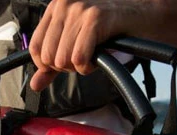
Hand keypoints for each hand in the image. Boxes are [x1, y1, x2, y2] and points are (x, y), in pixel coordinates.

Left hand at [29, 0, 143, 90]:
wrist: (142, 18)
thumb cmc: (108, 32)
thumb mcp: (73, 47)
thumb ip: (51, 66)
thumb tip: (35, 85)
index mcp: (55, 9)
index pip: (34, 49)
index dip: (49, 65)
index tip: (65, 62)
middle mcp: (64, 5)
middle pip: (49, 58)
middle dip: (67, 67)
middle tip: (84, 57)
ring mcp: (79, 10)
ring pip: (63, 60)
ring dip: (80, 67)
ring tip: (93, 54)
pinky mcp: (96, 19)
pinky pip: (80, 59)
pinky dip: (89, 66)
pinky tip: (98, 57)